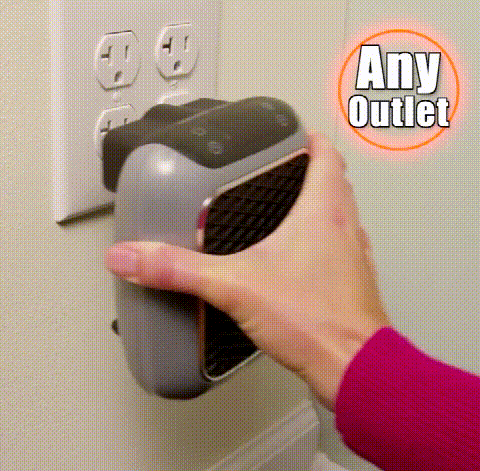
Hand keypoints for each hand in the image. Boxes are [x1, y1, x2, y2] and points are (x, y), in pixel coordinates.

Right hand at [105, 133, 389, 410]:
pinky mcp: (353, 283)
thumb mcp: (234, 286)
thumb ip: (179, 269)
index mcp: (323, 212)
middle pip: (336, 183)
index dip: (310, 141)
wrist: (354, 366)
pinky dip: (324, 242)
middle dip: (314, 170)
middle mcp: (346, 228)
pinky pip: (341, 248)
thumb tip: (134, 256)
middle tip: (289, 167)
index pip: (326, 157)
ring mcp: (354, 256)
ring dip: (323, 204)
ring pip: (342, 215)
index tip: (295, 134)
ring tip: (293, 207)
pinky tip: (300, 261)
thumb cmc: (315, 322)